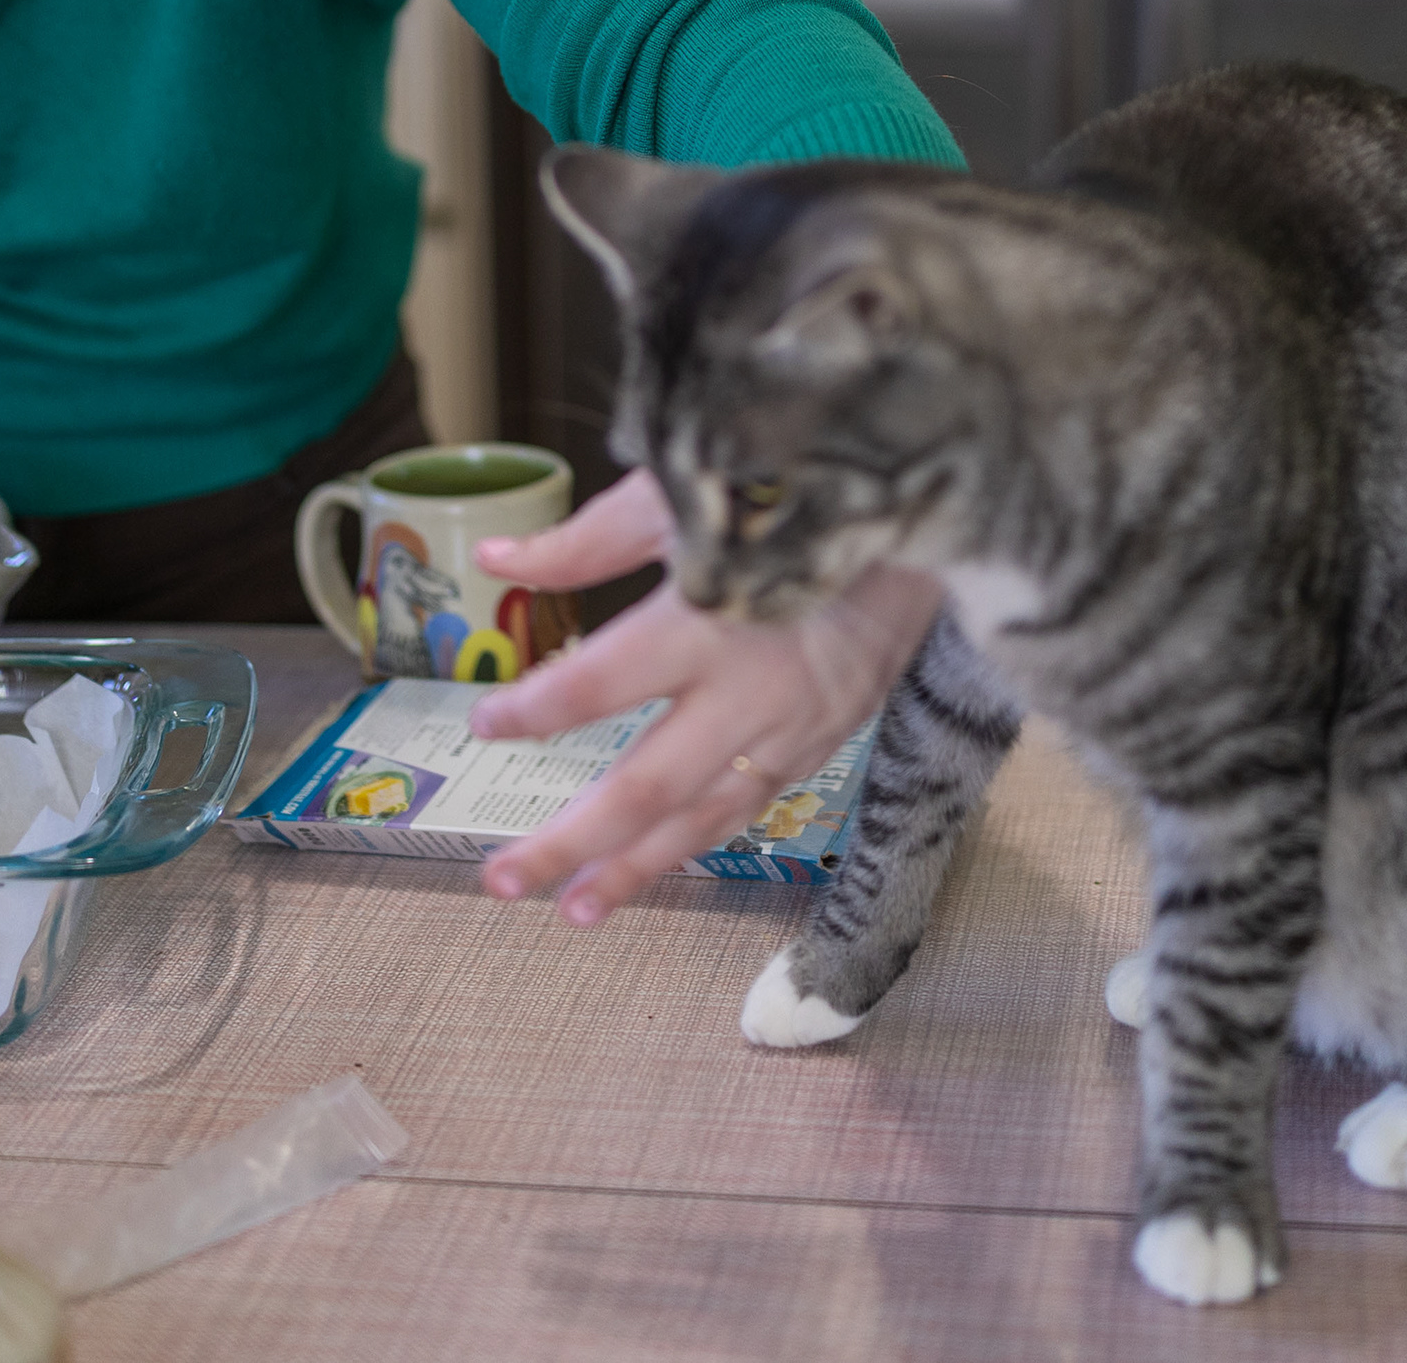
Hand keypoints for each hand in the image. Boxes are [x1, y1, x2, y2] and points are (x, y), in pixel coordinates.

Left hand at [464, 470, 942, 925]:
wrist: (921, 522)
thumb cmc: (789, 495)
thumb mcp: (683, 497)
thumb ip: (586, 541)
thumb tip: (495, 562)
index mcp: (705, 616)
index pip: (600, 681)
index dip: (538, 709)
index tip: (484, 722)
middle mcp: (747, 689)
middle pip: (644, 786)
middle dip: (570, 841)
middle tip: (502, 880)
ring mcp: (789, 729)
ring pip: (700, 820)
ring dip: (633, 871)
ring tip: (572, 911)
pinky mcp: (819, 744)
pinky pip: (747, 809)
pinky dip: (697, 844)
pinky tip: (651, 868)